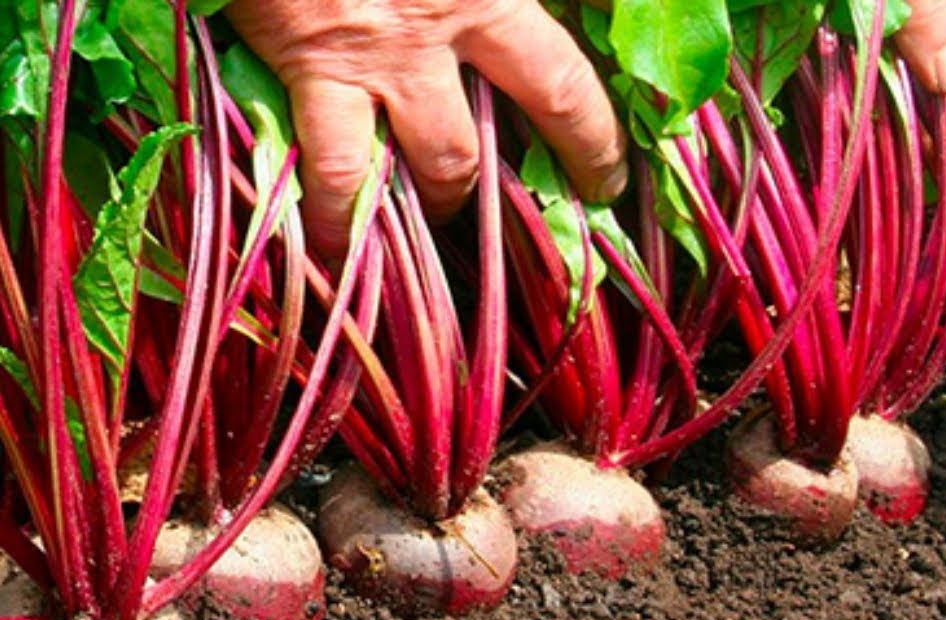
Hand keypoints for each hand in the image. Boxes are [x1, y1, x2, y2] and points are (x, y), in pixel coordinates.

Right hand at [224, 0, 627, 256]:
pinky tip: (335, 247)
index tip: (611, 178)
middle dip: (547, 175)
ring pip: (437, 159)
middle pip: (530, 111)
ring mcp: (382, 50)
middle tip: (558, 205)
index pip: (565, 82)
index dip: (596, 141)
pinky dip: (334, 219)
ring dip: (443, 200)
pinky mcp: (312, 62)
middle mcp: (449, 19)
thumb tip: (592, 16)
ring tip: (440, 213)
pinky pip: (331, 166)